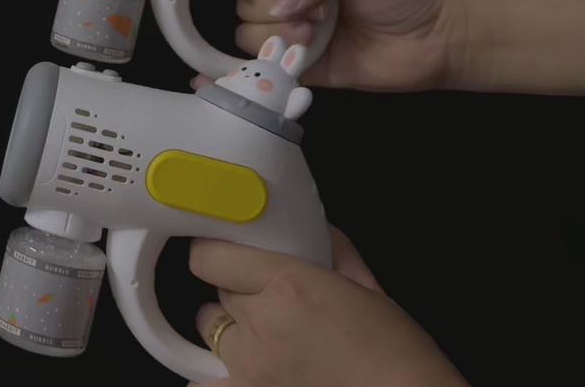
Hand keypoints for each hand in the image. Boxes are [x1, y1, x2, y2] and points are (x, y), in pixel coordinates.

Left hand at [188, 226, 468, 386]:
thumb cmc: (397, 351)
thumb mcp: (369, 288)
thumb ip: (334, 252)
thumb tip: (316, 231)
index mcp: (287, 285)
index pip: (209, 257)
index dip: (215, 253)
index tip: (225, 253)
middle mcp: (259, 324)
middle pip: (217, 293)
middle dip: (238, 292)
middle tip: (271, 301)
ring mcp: (249, 367)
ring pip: (211, 332)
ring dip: (233, 330)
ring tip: (266, 339)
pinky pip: (206, 383)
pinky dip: (218, 376)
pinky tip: (241, 371)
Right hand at [193, 0, 467, 92]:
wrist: (440, 37)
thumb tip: (281, 2)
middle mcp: (293, 5)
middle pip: (245, 9)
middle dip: (270, 10)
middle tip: (314, 12)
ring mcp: (295, 40)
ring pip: (249, 39)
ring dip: (276, 38)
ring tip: (314, 36)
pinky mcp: (304, 74)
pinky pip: (266, 74)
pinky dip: (257, 72)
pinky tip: (267, 65)